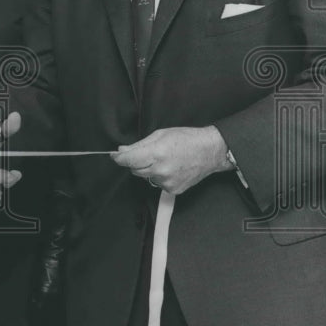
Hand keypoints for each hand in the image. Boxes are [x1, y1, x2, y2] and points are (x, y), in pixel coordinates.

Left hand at [110, 126, 232, 194]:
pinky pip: (157, 184)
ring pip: (146, 177)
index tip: (115, 155)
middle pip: (135, 170)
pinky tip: (170, 168)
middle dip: (135, 162)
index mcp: (157, 153)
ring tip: (164, 159)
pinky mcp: (173, 190)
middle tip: (146, 153)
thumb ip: (139, 145)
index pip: (129, 160)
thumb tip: (122, 150)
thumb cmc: (187, 139)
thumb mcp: (160, 135)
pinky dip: (159, 176)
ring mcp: (168, 182)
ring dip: (148, 169)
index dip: (119, 158)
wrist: (210, 152)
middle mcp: (161, 170)